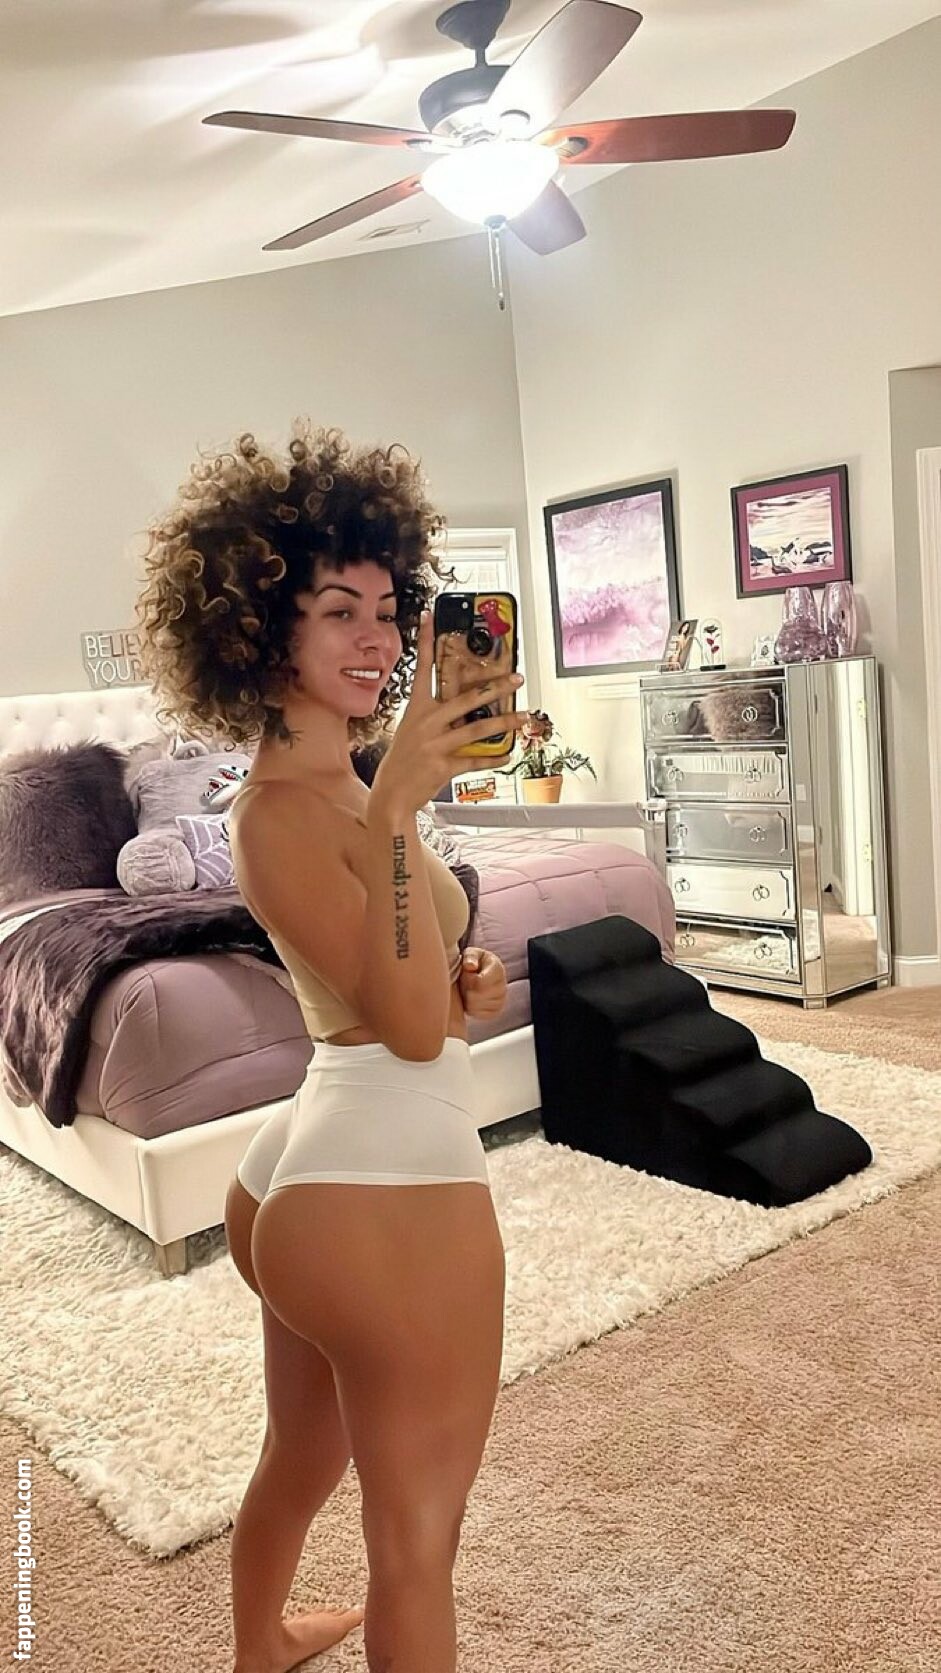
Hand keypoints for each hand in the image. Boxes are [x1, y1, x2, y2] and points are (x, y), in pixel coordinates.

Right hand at [370, 611, 527, 820]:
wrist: (390, 796)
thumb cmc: (402, 763)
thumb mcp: (412, 732)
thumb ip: (435, 717)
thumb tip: (463, 708)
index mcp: (416, 709)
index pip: (423, 668)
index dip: (427, 641)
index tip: (431, 617)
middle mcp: (426, 722)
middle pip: (465, 698)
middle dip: (494, 687)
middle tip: (516, 678)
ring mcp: (434, 744)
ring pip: (477, 728)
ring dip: (505, 721)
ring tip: (524, 716)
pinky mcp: (443, 766)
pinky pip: (475, 760)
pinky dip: (494, 758)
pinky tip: (508, 755)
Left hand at [458, 947, 507, 1019]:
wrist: (478, 973)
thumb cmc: (473, 962)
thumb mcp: (470, 954)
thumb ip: (470, 957)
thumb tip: (470, 966)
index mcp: (497, 969)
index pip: (480, 983)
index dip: (468, 980)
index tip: (465, 974)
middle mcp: (503, 986)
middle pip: (478, 997)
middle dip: (467, 990)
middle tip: (465, 982)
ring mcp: (501, 1000)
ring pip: (477, 1007)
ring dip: (468, 1000)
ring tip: (469, 990)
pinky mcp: (496, 1011)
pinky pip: (480, 1015)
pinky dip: (472, 1009)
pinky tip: (472, 999)